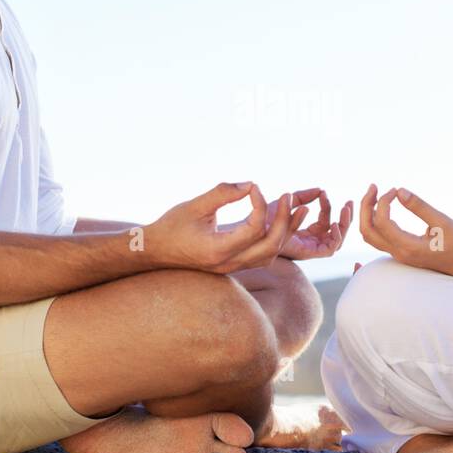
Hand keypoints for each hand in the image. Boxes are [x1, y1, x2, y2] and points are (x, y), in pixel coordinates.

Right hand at [146, 181, 309, 273]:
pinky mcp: (233, 265)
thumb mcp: (194, 206)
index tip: (254, 187)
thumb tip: (250, 184)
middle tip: (289, 198)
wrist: (155, 252)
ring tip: (298, 210)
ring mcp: (232, 267)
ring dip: (285, 232)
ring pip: (270, 255)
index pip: (254, 229)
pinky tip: (279, 221)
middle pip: (270, 247)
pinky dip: (275, 239)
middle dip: (285, 221)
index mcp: (218, 249)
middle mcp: (229, 263)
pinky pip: (262, 256)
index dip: (260, 205)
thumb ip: (222, 193)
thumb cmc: (171, 226)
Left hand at [265, 188, 353, 260]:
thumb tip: (320, 189)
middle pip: (335, 232)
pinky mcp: (308, 253)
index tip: (323, 193)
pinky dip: (336, 236)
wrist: (252, 229)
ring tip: (345, 209)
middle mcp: (309, 242)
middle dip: (346, 217)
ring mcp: (309, 248)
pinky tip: (334, 222)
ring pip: (336, 240)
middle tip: (350, 202)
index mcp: (304, 233)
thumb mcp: (287, 203)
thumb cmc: (263, 218)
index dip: (327, 206)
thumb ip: (303, 196)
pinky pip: (330, 249)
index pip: (324, 221)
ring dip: (345, 224)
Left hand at [358, 184, 452, 280]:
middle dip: (366, 207)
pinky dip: (376, 220)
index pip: (382, 222)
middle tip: (373, 186)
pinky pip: (380, 237)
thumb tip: (399, 190)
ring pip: (371, 236)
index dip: (383, 202)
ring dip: (369, 214)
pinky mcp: (402, 252)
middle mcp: (399, 254)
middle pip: (367, 231)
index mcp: (408, 247)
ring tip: (377, 194)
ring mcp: (399, 255)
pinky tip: (387, 206)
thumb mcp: (442, 222)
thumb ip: (419, 206)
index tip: (395, 190)